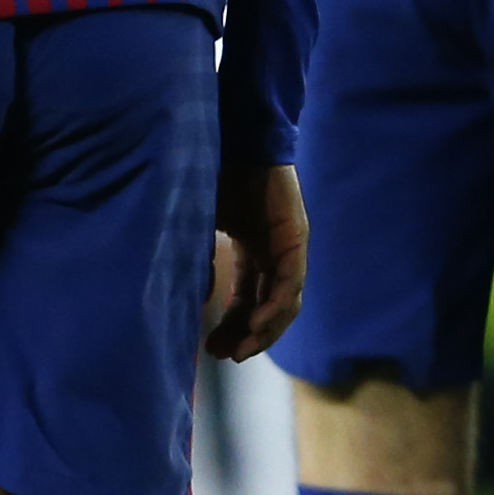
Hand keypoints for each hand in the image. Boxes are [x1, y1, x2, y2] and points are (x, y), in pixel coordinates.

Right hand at [208, 158, 308, 362]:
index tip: (213, 348)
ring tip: (242, 351)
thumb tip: (197, 298)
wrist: (235, 138)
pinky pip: (291, 282)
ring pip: (284, 302)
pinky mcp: (296, 237)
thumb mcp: (201, 226)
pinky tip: (257, 325)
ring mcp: (288, 246)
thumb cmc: (215, 175)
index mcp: (252, 248)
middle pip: (267, 307)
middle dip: (248, 336)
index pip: (248, 299)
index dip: (232, 326)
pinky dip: (276, 307)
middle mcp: (273, 251)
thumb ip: (201, 260)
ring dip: (265, 330)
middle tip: (226, 356)